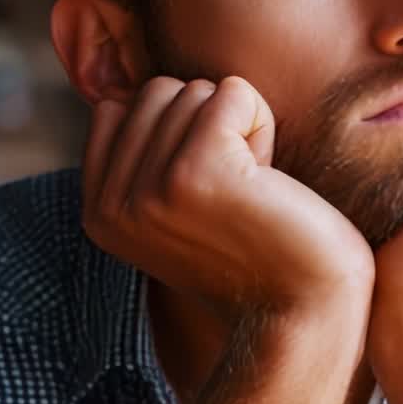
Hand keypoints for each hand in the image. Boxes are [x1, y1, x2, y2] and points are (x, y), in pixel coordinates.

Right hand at [83, 76, 374, 315]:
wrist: (304, 313)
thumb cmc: (257, 253)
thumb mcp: (176, 211)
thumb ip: (144, 161)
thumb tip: (136, 92)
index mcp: (98, 213)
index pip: (117, 108)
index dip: (176, 130)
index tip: (206, 188)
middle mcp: (113, 204)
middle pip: (156, 92)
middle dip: (209, 126)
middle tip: (237, 190)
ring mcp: (150, 189)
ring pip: (195, 90)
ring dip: (240, 128)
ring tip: (253, 189)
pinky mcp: (197, 171)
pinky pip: (234, 93)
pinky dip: (263, 123)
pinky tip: (269, 178)